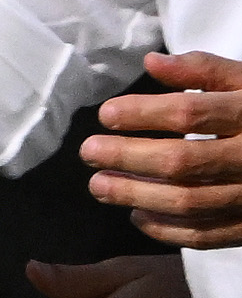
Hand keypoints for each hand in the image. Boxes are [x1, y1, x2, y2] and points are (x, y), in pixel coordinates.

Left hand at [82, 51, 241, 248]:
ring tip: (100, 186)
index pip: (191, 113)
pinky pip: (208, 235)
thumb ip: (203, 69)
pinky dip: (167, 230)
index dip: (143, 113)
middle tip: (89, 153)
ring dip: (137, 196)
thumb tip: (152, 61)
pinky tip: (137, 216)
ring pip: (190, 202)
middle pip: (183, 162)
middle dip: (128, 158)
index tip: (106, 115)